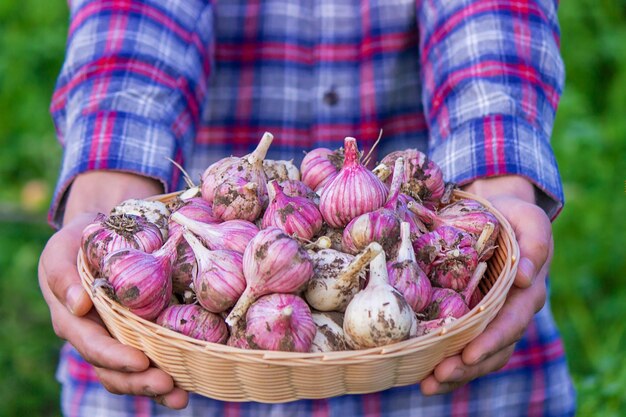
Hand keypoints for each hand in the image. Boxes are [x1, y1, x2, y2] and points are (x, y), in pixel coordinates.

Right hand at [38, 172, 188, 407]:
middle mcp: (97, 337)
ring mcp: (119, 339)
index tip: (140, 362)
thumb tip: (78, 305)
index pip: (93, 346)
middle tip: (167, 385)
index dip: (115, 357)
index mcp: (74, 321)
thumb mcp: (62, 251)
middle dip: (140, 382)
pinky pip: (154, 357)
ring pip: (133, 374)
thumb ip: (63, 275)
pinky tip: (191, 382)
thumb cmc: (79, 242)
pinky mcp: (141, 334)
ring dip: (156, 389)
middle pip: (113, 371)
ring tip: (181, 396)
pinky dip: (171, 371)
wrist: (103, 235)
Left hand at [420, 176, 552, 394]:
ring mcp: (489, 318)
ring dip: (454, 373)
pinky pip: (460, 344)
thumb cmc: (512, 215)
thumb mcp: (528, 218)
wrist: (493, 212)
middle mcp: (509, 311)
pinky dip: (444, 360)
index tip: (468, 354)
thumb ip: (534, 243)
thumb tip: (525, 277)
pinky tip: (423, 374)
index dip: (491, 341)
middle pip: (493, 348)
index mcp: (526, 292)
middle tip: (439, 376)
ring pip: (477, 354)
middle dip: (466, 366)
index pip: (511, 322)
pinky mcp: (468, 317)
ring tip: (428, 385)